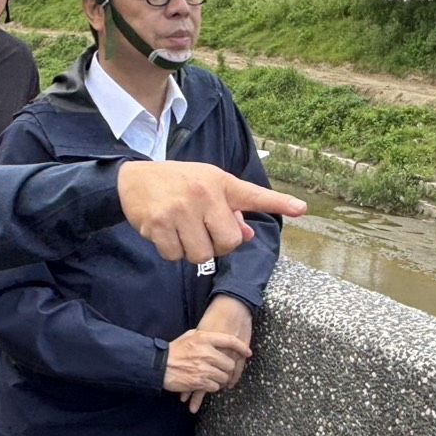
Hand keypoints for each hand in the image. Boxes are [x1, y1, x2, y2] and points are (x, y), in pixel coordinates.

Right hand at [117, 162, 305, 263]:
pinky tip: (165, 232)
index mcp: (220, 183)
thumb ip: (231, 211)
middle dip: (217, 246)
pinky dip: (171, 252)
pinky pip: (175, 257)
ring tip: (181, 230)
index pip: (254, 195)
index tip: (302, 208)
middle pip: (228, 244)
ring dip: (192, 251)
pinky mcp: (159, 225)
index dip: (280, 202)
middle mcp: (203, 195)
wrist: (133, 179)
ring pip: (201, 255)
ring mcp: (180, 210)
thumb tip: (246, 237)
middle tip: (202, 230)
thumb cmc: (178, 184)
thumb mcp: (208, 188)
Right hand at [182, 296, 254, 413]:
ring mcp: (203, 368)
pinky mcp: (199, 381)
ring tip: (212, 377)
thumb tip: (218, 336)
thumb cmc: (174, 350)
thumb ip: (204, 336)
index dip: (242, 347)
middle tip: (222, 370)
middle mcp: (206, 352)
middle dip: (227, 369)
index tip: (248, 352)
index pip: (230, 341)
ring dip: (220, 379)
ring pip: (224, 377)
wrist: (158, 365)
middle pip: (230, 363)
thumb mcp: (189, 336)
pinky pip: (215, 386)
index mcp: (204, 338)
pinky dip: (212, 386)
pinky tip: (204, 382)